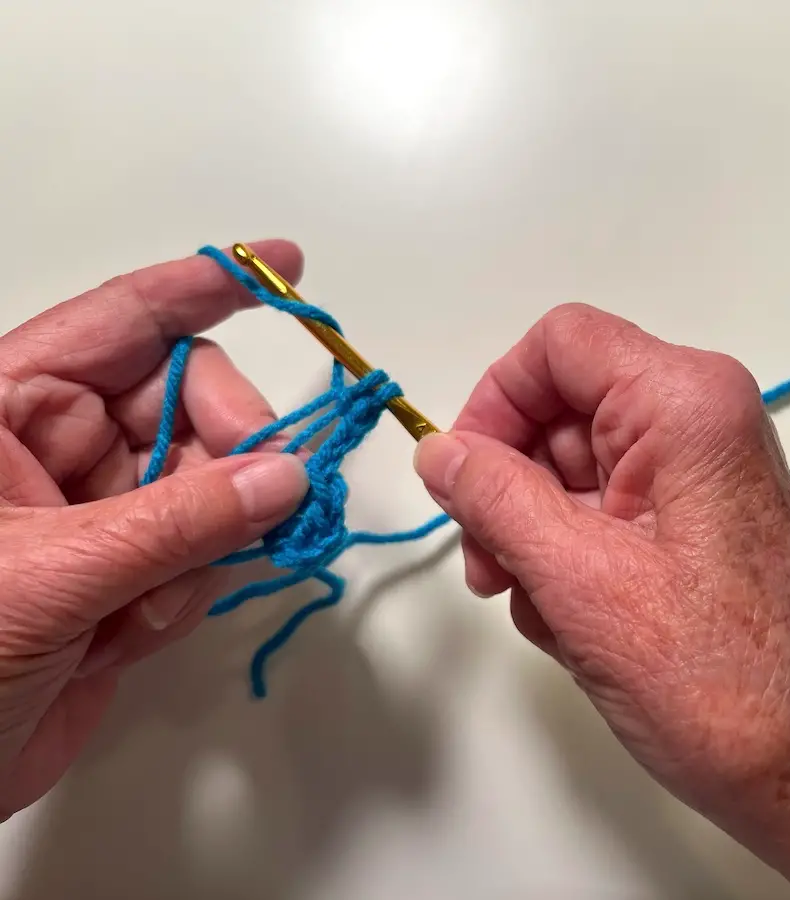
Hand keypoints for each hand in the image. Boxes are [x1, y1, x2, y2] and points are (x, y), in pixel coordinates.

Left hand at [0, 242, 309, 815]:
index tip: (285, 263)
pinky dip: (188, 593)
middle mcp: (55, 446)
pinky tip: (128, 635)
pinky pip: (202, 552)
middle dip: (228, 450)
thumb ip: (180, 522)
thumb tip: (288, 476)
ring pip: (208, 484)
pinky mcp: (124, 573)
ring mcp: (94, 510)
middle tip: (266, 495)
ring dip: (202, 545)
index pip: (122, 321)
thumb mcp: (52, 575)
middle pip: (188, 403)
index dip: (205, 286)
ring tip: (145, 607)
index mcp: (6, 409)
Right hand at [413, 305, 789, 866]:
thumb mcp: (580, 582)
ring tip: (548, 614)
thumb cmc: (711, 681)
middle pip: (564, 410)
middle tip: (492, 573)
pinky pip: (608, 512)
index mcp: (689, 403)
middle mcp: (704, 420)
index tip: (462, 482)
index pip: (560, 345)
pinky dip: (574, 561)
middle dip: (512, 488)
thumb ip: (496, 500)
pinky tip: (579, 626)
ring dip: (537, 538)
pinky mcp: (701, 524)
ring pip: (576, 469)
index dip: (495, 401)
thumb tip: (438, 449)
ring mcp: (705, 475)